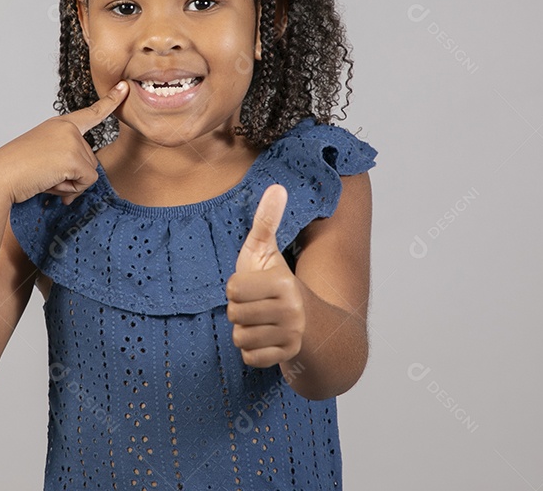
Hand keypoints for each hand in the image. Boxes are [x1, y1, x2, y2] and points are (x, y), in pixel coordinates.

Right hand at [0, 80, 129, 204]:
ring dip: (70, 183)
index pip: (90, 113)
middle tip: (45, 174)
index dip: (110, 101)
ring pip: (89, 173)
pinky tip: (50, 182)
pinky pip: (87, 182)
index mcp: (59, 125)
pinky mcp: (74, 158)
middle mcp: (68, 129)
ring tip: (44, 177)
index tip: (124, 87)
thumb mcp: (44, 155)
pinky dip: (71, 189)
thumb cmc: (16, 169)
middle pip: (90, 160)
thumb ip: (67, 159)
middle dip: (72, 175)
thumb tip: (85, 180)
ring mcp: (72, 141)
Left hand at [225, 184, 305, 367]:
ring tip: (262, 321)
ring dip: (246, 331)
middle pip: (234, 315)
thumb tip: (277, 186)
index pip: (232, 289)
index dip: (236, 288)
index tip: (253, 286)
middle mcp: (291, 311)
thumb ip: (267, 221)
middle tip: (257, 305)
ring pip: (240, 338)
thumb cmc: (278, 282)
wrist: (311, 322)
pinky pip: (249, 357)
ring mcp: (291, 336)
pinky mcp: (287, 356)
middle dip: (240, 311)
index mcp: (283, 282)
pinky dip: (253, 351)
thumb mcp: (267, 251)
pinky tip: (267, 339)